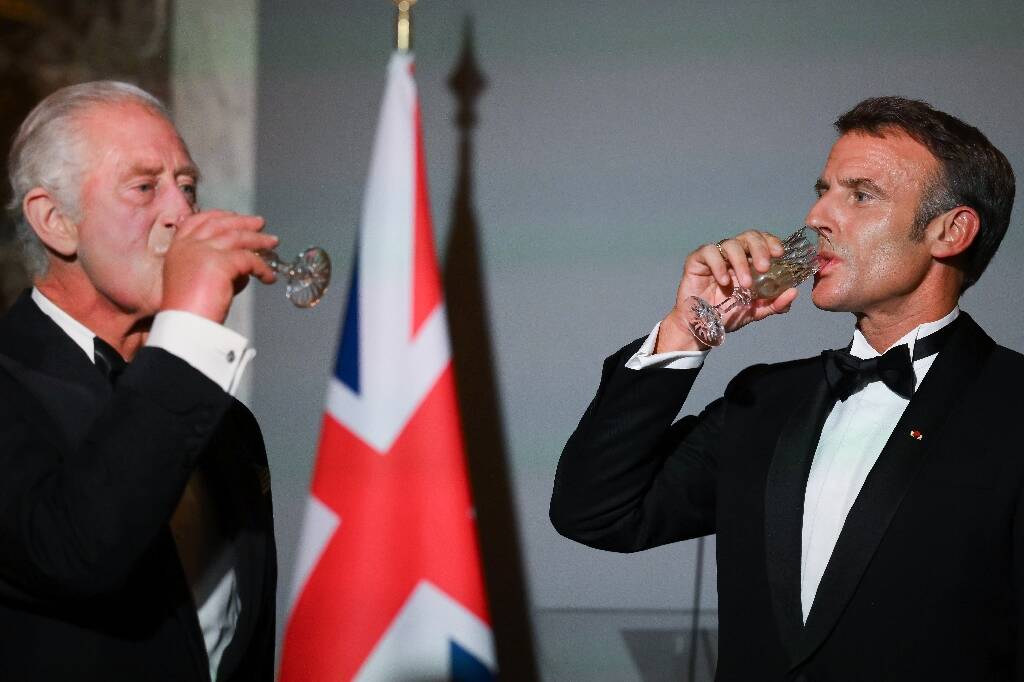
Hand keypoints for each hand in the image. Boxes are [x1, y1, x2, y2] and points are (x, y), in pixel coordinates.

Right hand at [161, 210, 278, 322]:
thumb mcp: (193, 279)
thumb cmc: (189, 311)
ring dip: (259, 240)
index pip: (197, 221)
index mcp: (178, 248)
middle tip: (260, 224)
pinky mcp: (220, 263)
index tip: (233, 216)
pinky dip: (263, 269)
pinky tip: (269, 277)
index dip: (218, 216)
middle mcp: (189, 246)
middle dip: (243, 223)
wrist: (183, 326)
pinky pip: (250, 261)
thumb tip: (241, 264)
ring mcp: (204, 252)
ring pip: (238, 238)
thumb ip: (211, 266)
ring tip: (273, 243)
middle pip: (220, 225)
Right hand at [656, 229, 798, 351]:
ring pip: (730, 244)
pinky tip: (724, 281)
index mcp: (749, 262)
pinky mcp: (697, 261)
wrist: (702, 327)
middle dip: (760, 249)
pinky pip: (709, 252)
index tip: (780, 254)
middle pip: (749, 237)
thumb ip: (775, 303)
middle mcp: (733, 255)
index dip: (772, 242)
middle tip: (764, 268)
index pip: (763, 241)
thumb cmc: (727, 314)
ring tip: (745, 284)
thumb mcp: (756, 311)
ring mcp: (715, 257)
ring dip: (741, 262)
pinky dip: (718, 265)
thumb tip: (793, 292)